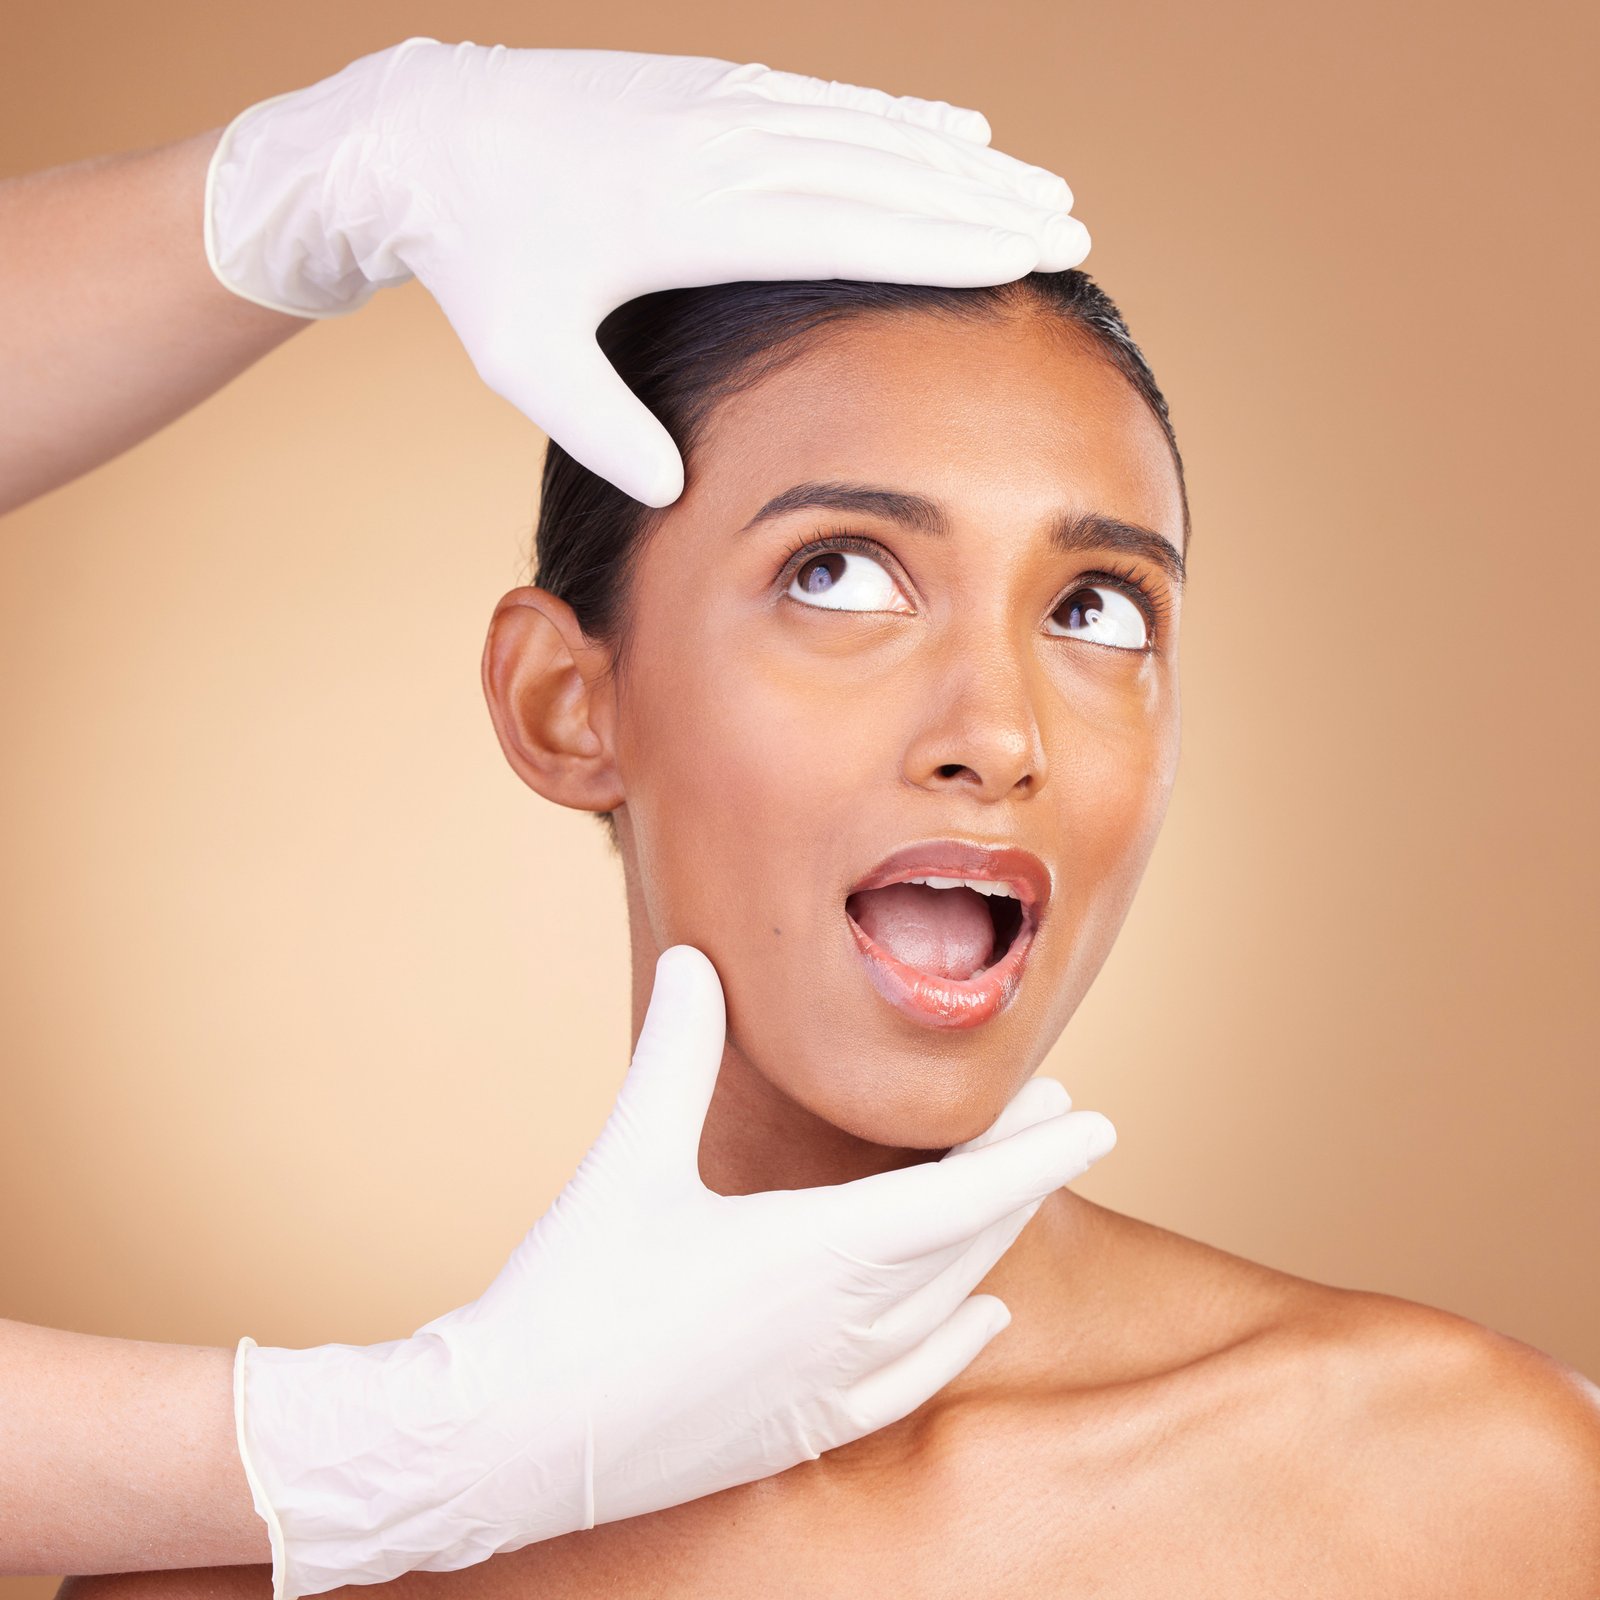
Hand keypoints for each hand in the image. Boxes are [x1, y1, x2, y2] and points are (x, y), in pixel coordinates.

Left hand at [203, 38, 1090, 505]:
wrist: (427, 138)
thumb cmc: (482, 259)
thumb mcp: (528, 362)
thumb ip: (606, 429)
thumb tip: (676, 492)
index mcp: (692, 215)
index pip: (847, 228)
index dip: (943, 242)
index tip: (1024, 258)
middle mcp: (722, 147)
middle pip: (881, 174)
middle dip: (983, 201)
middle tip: (1072, 227)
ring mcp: (720, 106)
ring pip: (866, 130)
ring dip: (959, 158)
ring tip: (1037, 184)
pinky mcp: (710, 88)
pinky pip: (826, 101)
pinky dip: (896, 119)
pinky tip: (949, 129)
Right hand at [233, 944, 1114, 1599]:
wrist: (509, 1442)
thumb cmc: (569, 1298)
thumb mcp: (629, 1162)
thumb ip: (675, 1054)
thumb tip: (691, 956)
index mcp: (815, 1253)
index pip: (962, 1195)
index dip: (1034, 1152)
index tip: (1096, 1117)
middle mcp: (843, 1325)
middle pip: (968, 1242)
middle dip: (1023, 1176)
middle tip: (1064, 1119)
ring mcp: (825, 1386)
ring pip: (946, 1306)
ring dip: (993, 1246)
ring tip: (1023, 1197)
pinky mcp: (797, 1430)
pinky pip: (908, 1385)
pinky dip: (955, 1343)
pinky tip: (983, 1322)